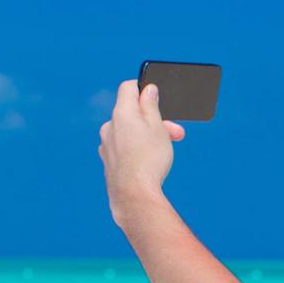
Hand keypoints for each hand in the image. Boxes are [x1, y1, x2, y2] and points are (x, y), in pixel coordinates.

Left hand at [98, 80, 185, 227]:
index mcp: (122, 113)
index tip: (157, 98)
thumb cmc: (149, 160)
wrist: (134, 194)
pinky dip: (135, 149)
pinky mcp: (108, 161)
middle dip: (154, 120)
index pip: (128, 88)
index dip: (143, 89)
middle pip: (132, 113)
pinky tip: (148, 162)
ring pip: (128, 132)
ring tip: (163, 151)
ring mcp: (106, 144)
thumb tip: (148, 90)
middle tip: (176, 134)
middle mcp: (110, 126)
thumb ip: (151, 106)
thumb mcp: (157, 128)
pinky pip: (123, 147)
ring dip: (146, 136)